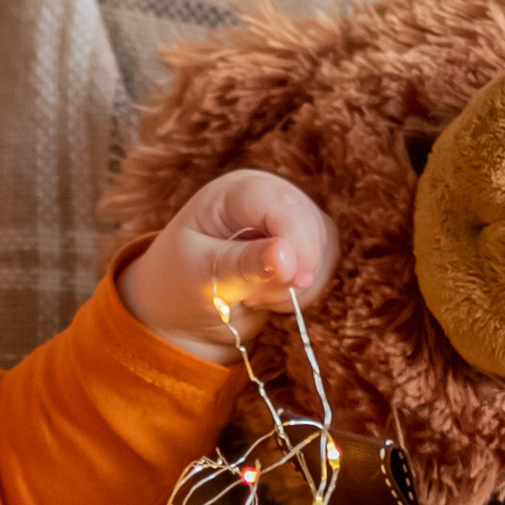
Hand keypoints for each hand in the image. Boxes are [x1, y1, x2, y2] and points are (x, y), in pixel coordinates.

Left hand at [118, 170, 338, 359]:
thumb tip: (287, 256)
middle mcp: (267, 198)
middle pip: (312, 224)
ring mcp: (287, 221)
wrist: (183, 311)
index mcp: (235, 192)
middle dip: (294, 270)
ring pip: (324, 249)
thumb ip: (244, 265)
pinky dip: (302, 292)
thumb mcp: (201, 277)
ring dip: (296, 285)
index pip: (283, 203)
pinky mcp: (302, 247)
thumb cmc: (180, 285)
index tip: (296, 280)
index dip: (297, 241)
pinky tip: (267, 297)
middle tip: (254, 297)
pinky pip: (324, 268)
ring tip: (251, 296)